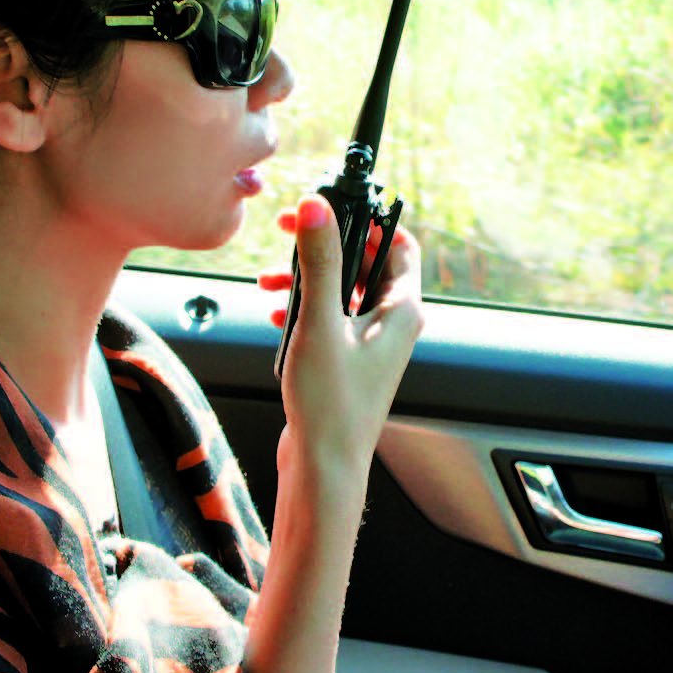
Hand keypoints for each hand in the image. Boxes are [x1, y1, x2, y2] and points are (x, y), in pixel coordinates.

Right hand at [266, 195, 422, 478]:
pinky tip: (277, 314)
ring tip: (271, 279)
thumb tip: (317, 208)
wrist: (323, 468)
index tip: (333, 204)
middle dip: (327, 245)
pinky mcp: (348, 361)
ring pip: (343, 290)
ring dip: (310, 278)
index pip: (399, 243)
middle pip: (365, 262)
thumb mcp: (321, 324)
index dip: (368, 218)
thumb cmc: (332, 407)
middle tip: (292, 230)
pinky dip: (305, 308)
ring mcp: (370, 344)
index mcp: (401, 311)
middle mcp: (392, 325)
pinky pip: (330, 317)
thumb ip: (320, 262)